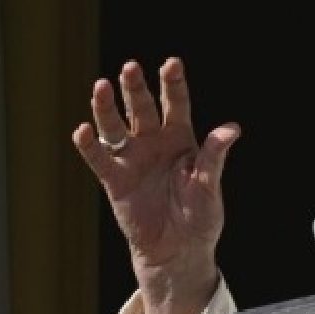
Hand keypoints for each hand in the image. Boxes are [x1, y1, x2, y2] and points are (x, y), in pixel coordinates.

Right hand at [72, 58, 239, 313]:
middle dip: (136, 88)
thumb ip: (214, 157)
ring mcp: (131, 159)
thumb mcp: (209, 187)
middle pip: (142, 108)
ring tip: (101, 86)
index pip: (176, 104)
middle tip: (130, 68)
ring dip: (107, 108)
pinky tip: (83, 130)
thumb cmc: (199, 217)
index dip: (173, 83)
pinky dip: (89, 145)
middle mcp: (153, 142)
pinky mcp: (114, 179)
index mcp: (180, 138)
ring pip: (115, 126)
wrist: (177, 250)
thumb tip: (231, 128)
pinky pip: (98, 158)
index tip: (171, 63)